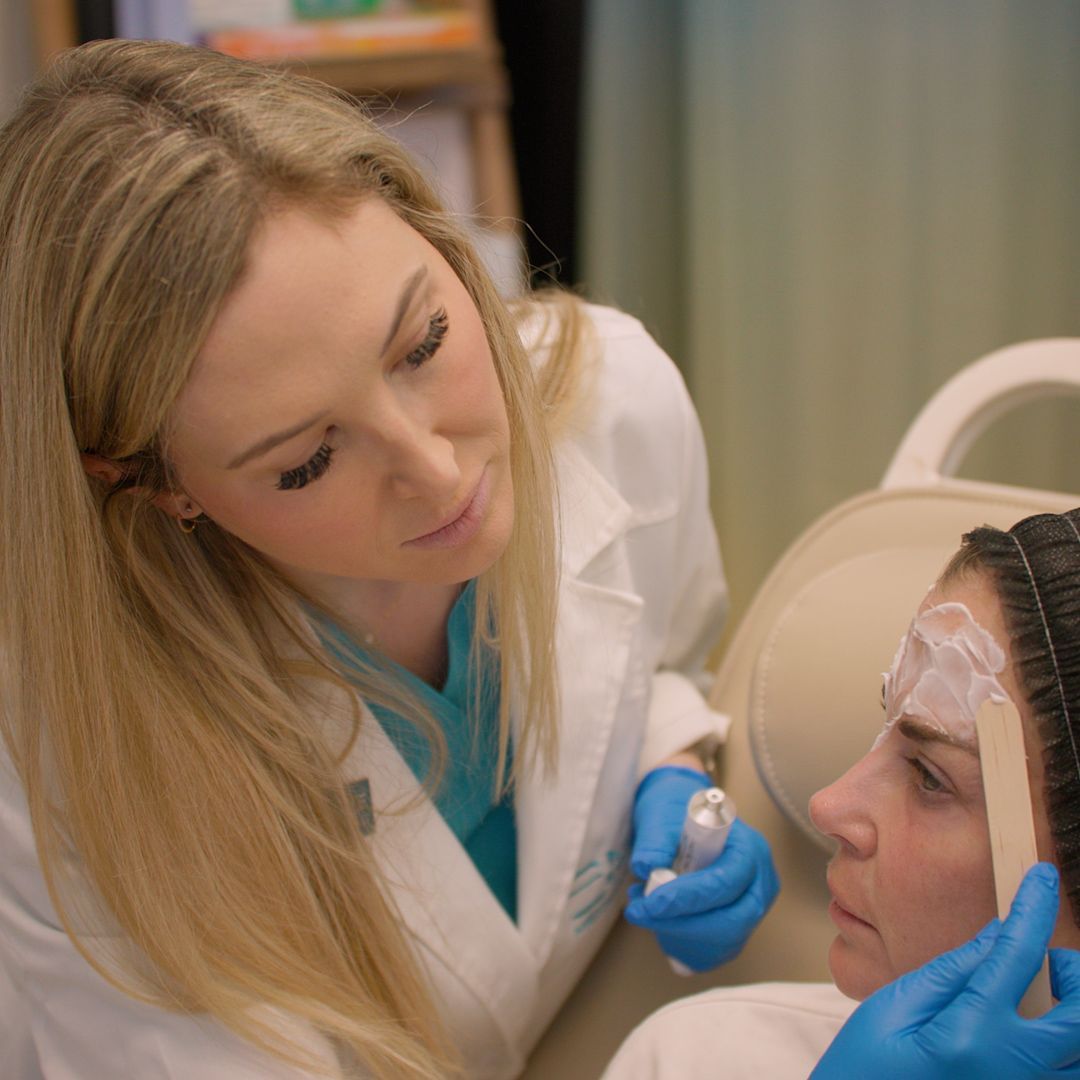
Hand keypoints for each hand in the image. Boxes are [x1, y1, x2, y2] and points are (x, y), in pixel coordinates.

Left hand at [625, 765, 778, 971]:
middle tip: (639, 912)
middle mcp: (760, 881)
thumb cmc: (676, 813)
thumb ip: (654, 841)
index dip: (688, 898)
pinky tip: (659, 923)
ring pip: (725, 940)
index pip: (726, 883)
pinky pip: (718, 948)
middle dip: (683, 924)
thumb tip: (645, 868)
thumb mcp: (661, 815)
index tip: (651, 902)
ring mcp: (752, 906)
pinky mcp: (738, 924)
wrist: (684, 819)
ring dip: (680, 935)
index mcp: (749, 849)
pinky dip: (686, 944)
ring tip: (643, 909)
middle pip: (733, 920)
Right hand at [812, 863, 1079, 1078]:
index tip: (1043, 878)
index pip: (1017, 954)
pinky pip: (1060, 1073)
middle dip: (1073, 972)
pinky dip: (1058, 1048)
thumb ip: (952, 972)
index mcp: (972, 1032)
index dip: (1033, 908)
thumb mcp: (895, 1006)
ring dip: (1071, 1014)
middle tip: (1047, 960)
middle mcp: (1012, 1068)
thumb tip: (997, 936)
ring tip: (1039, 1000)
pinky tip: (1026, 1033)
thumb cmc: (866, 1068)